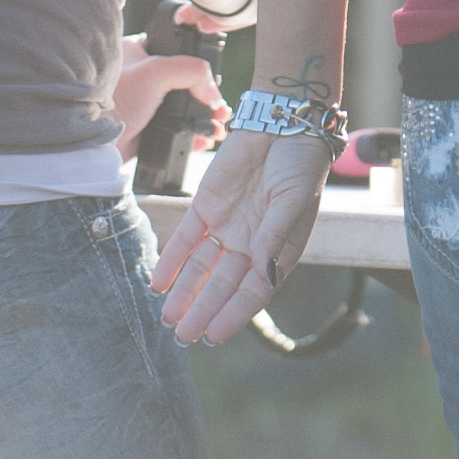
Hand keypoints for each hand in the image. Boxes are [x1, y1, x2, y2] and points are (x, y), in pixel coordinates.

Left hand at [108, 32, 219, 152]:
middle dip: (206, 96)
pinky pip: (176, 130)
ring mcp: (142, 104)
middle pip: (183, 82)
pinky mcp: (145, 129)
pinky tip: (205, 138)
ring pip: (182, 108)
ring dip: (203, 117)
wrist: (93, 142)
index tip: (211, 80)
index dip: (196, 63)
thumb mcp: (156, 71)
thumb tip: (212, 92)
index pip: (175, 50)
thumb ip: (192, 71)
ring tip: (218, 124)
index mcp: (136, 53)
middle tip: (218, 105)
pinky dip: (192, 135)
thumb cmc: (114, 99)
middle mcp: (139, 77)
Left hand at [149, 129, 340, 344]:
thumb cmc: (300, 164)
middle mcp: (251, 245)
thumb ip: (274, 238)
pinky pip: (186, 239)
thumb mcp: (292, 202)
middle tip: (183, 335)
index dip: (233, 314)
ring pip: (200, 267)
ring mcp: (227, 227)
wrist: (283, 123)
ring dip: (184, 292)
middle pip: (222, 285)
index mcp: (278, 251)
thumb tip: (264, 276)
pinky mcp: (206, 207)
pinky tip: (158, 282)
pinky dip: (171, 260)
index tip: (213, 335)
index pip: (254, 291)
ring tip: (168, 318)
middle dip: (203, 310)